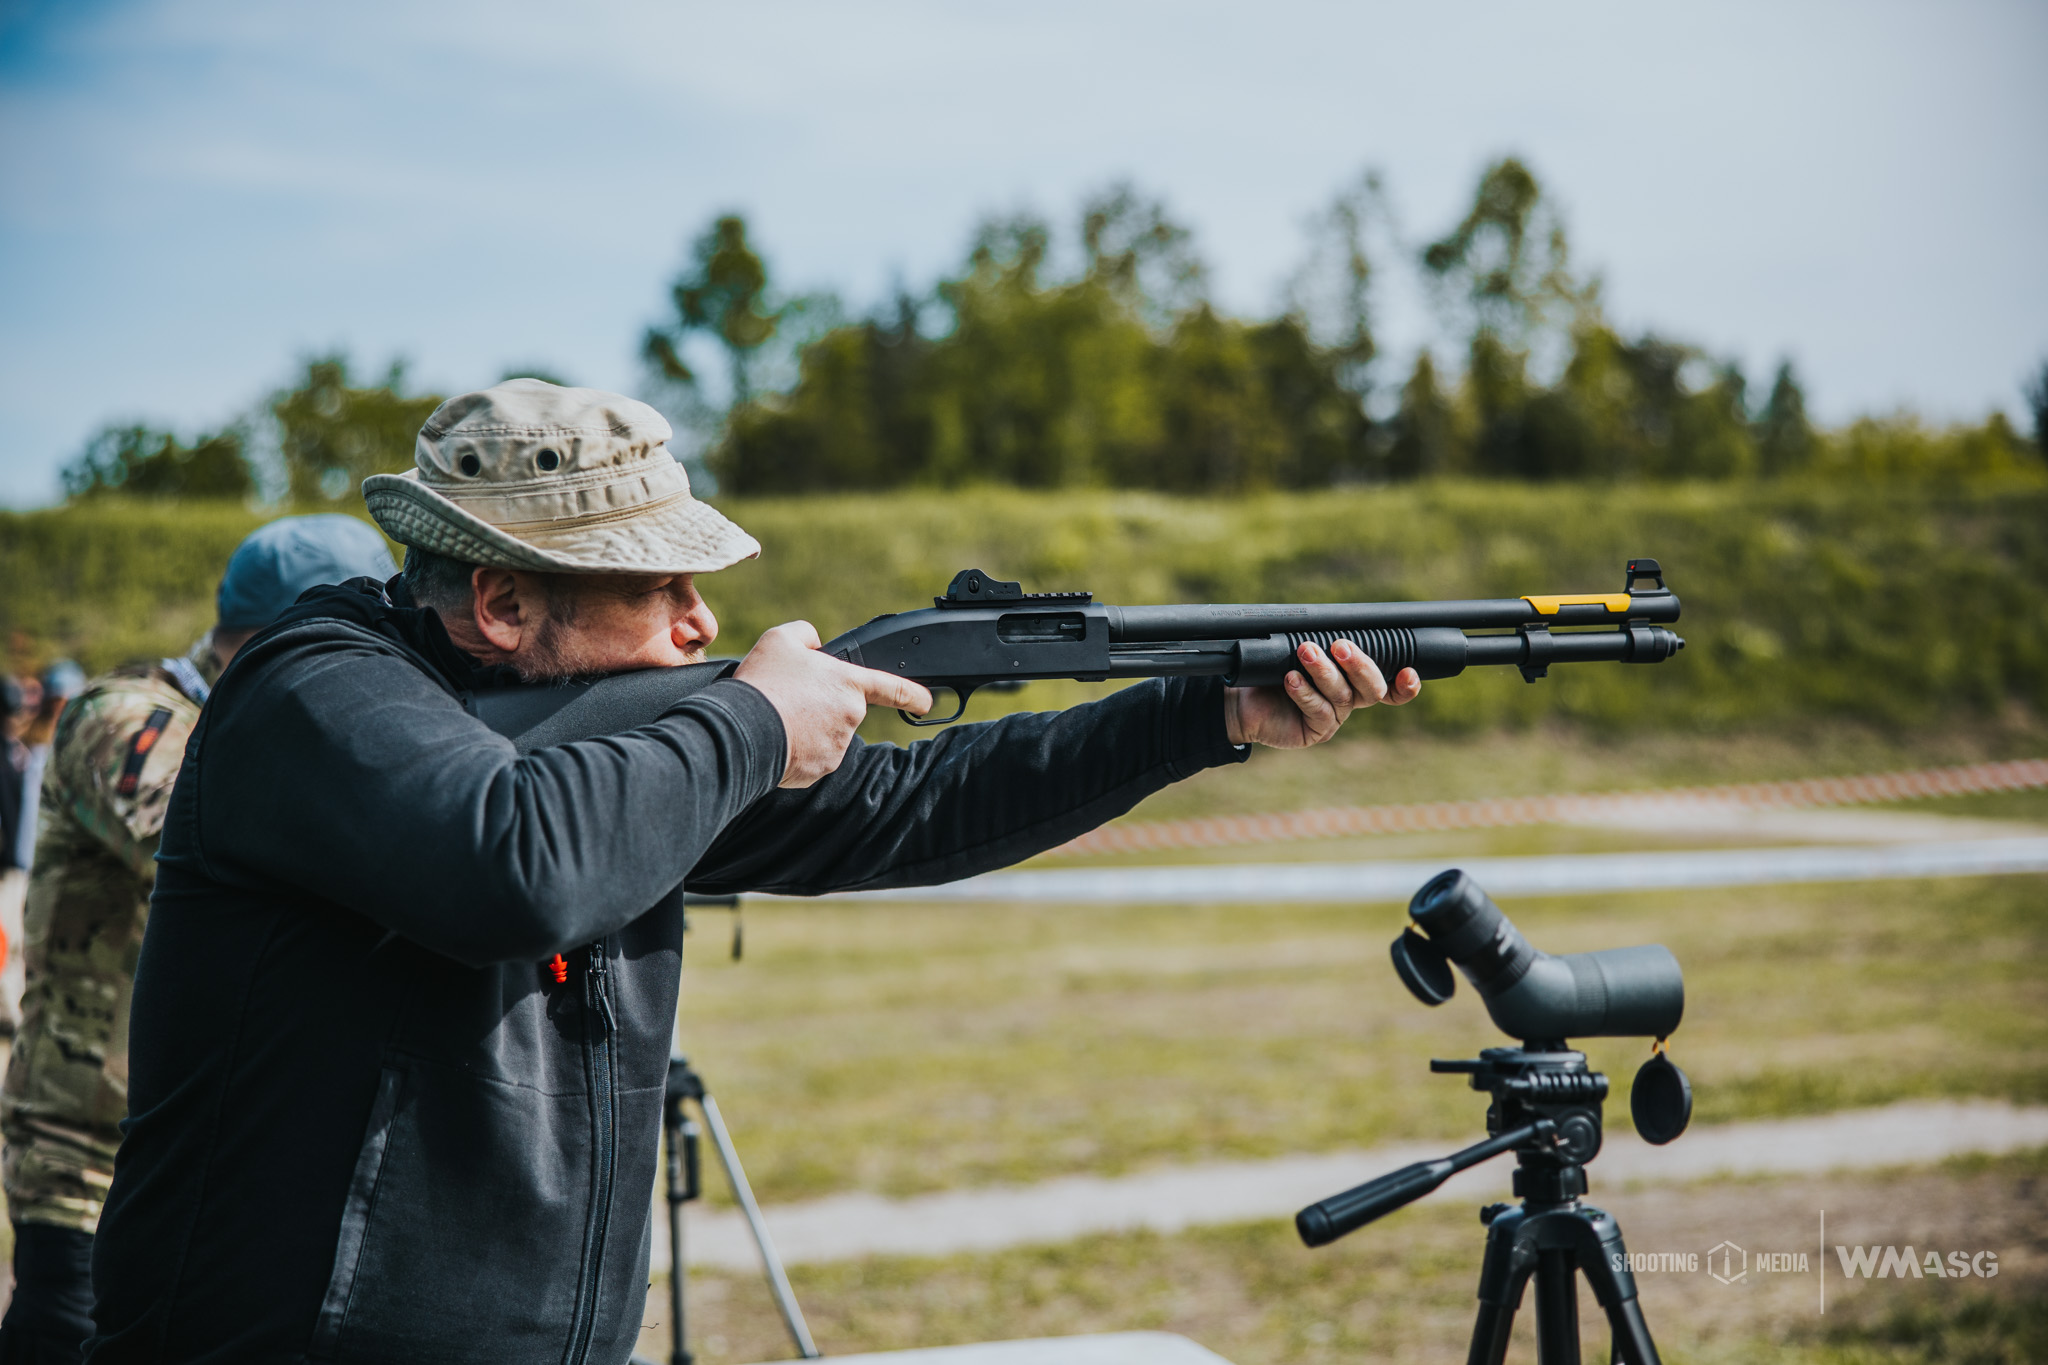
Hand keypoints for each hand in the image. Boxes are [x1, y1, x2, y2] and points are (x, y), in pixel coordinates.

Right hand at [734, 622, 933, 786]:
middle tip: (791, 699)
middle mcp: (851, 717)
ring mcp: (837, 746)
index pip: (893, 688)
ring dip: (809, 727)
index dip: (913, 695)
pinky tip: (777, 737)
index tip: (926, 702)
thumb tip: (815, 645)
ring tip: (780, 717)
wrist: (741, 728)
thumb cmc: (764, 682)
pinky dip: (798, 749)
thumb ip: (807, 634)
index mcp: (849, 683)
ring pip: (827, 734)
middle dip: (823, 706)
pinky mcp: (820, 769)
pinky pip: (813, 757)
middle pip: (843, 710)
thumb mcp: (781, 639)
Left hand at [1223, 639, 1420, 748]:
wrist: (1242, 698)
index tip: (1408, 671)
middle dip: (1359, 665)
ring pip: (1341, 695)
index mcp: (1354, 680)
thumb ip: (1322, 640)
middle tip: (1340, 646)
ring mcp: (1334, 718)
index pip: (1390, 685)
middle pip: (1371, 688)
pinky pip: (1317, 710)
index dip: (1406, 685)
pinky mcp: (1315, 732)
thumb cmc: (1274, 668)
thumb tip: (1335, 623)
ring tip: (1306, 651)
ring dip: (1323, 671)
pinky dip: (1304, 692)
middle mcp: (1349, 700)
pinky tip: (1291, 679)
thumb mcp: (1300, 649)